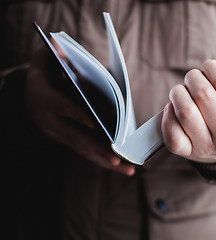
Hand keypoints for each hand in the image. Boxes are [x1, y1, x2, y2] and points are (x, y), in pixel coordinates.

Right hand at [25, 45, 134, 174]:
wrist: (25, 98)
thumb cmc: (42, 76)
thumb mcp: (42, 62)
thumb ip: (51, 55)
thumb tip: (59, 45)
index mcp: (45, 99)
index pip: (62, 107)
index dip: (77, 114)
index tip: (93, 123)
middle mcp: (51, 122)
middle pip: (77, 138)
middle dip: (99, 149)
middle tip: (118, 159)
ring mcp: (59, 134)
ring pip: (85, 150)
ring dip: (107, 162)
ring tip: (129, 170)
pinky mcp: (68, 141)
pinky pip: (87, 152)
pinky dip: (104, 160)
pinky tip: (123, 167)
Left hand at [162, 48, 215, 162]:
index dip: (213, 68)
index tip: (209, 66)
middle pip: (203, 95)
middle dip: (194, 77)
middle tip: (194, 77)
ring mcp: (207, 148)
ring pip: (185, 111)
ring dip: (178, 92)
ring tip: (183, 89)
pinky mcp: (187, 153)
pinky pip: (171, 134)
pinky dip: (168, 115)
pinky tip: (173, 107)